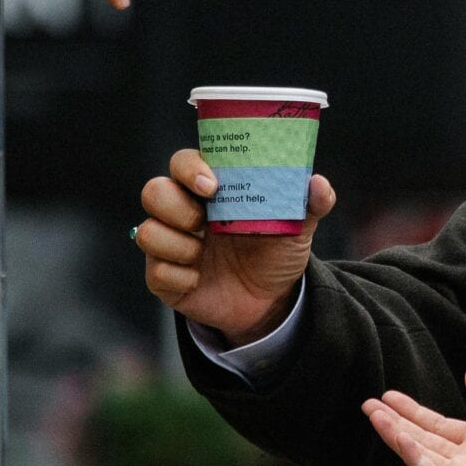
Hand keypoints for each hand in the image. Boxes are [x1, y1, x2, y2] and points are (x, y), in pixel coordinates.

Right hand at [139, 149, 335, 342]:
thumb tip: (317, 183)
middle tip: (205, 222)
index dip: (189, 168)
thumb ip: (311, 204)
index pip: (183, 162)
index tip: (212, 186)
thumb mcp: (298, 227)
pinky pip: (155, 270)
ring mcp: (171, 244)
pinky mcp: (164, 277)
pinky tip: (199, 280)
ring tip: (203, 256)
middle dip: (176, 207)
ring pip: (147, 231)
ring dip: (178, 246)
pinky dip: (180, 277)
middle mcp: (184, 211)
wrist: (270, 303)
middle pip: (154, 191)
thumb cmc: (276, 252)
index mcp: (212, 190)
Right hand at [362, 369, 465, 465]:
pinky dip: (413, 455)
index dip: (412, 411)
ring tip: (374, 415)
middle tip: (368, 404)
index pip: (436, 425)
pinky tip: (398, 436)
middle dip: (394, 422)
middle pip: (421, 438)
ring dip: (396, 435)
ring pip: (420, 454)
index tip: (388, 397)